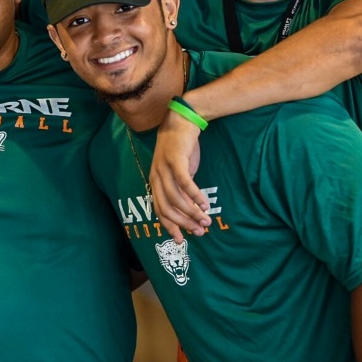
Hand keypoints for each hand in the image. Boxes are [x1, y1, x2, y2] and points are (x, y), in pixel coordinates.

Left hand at [150, 110, 210, 243]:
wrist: (182, 122)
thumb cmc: (183, 150)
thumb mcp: (181, 173)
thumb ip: (182, 191)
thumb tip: (193, 213)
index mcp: (155, 181)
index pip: (159, 210)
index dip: (170, 227)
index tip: (181, 240)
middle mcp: (156, 177)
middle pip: (167, 208)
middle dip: (183, 223)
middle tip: (199, 231)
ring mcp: (164, 168)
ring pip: (176, 198)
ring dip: (192, 212)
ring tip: (206, 220)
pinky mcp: (175, 161)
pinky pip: (185, 183)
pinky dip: (195, 196)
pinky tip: (205, 204)